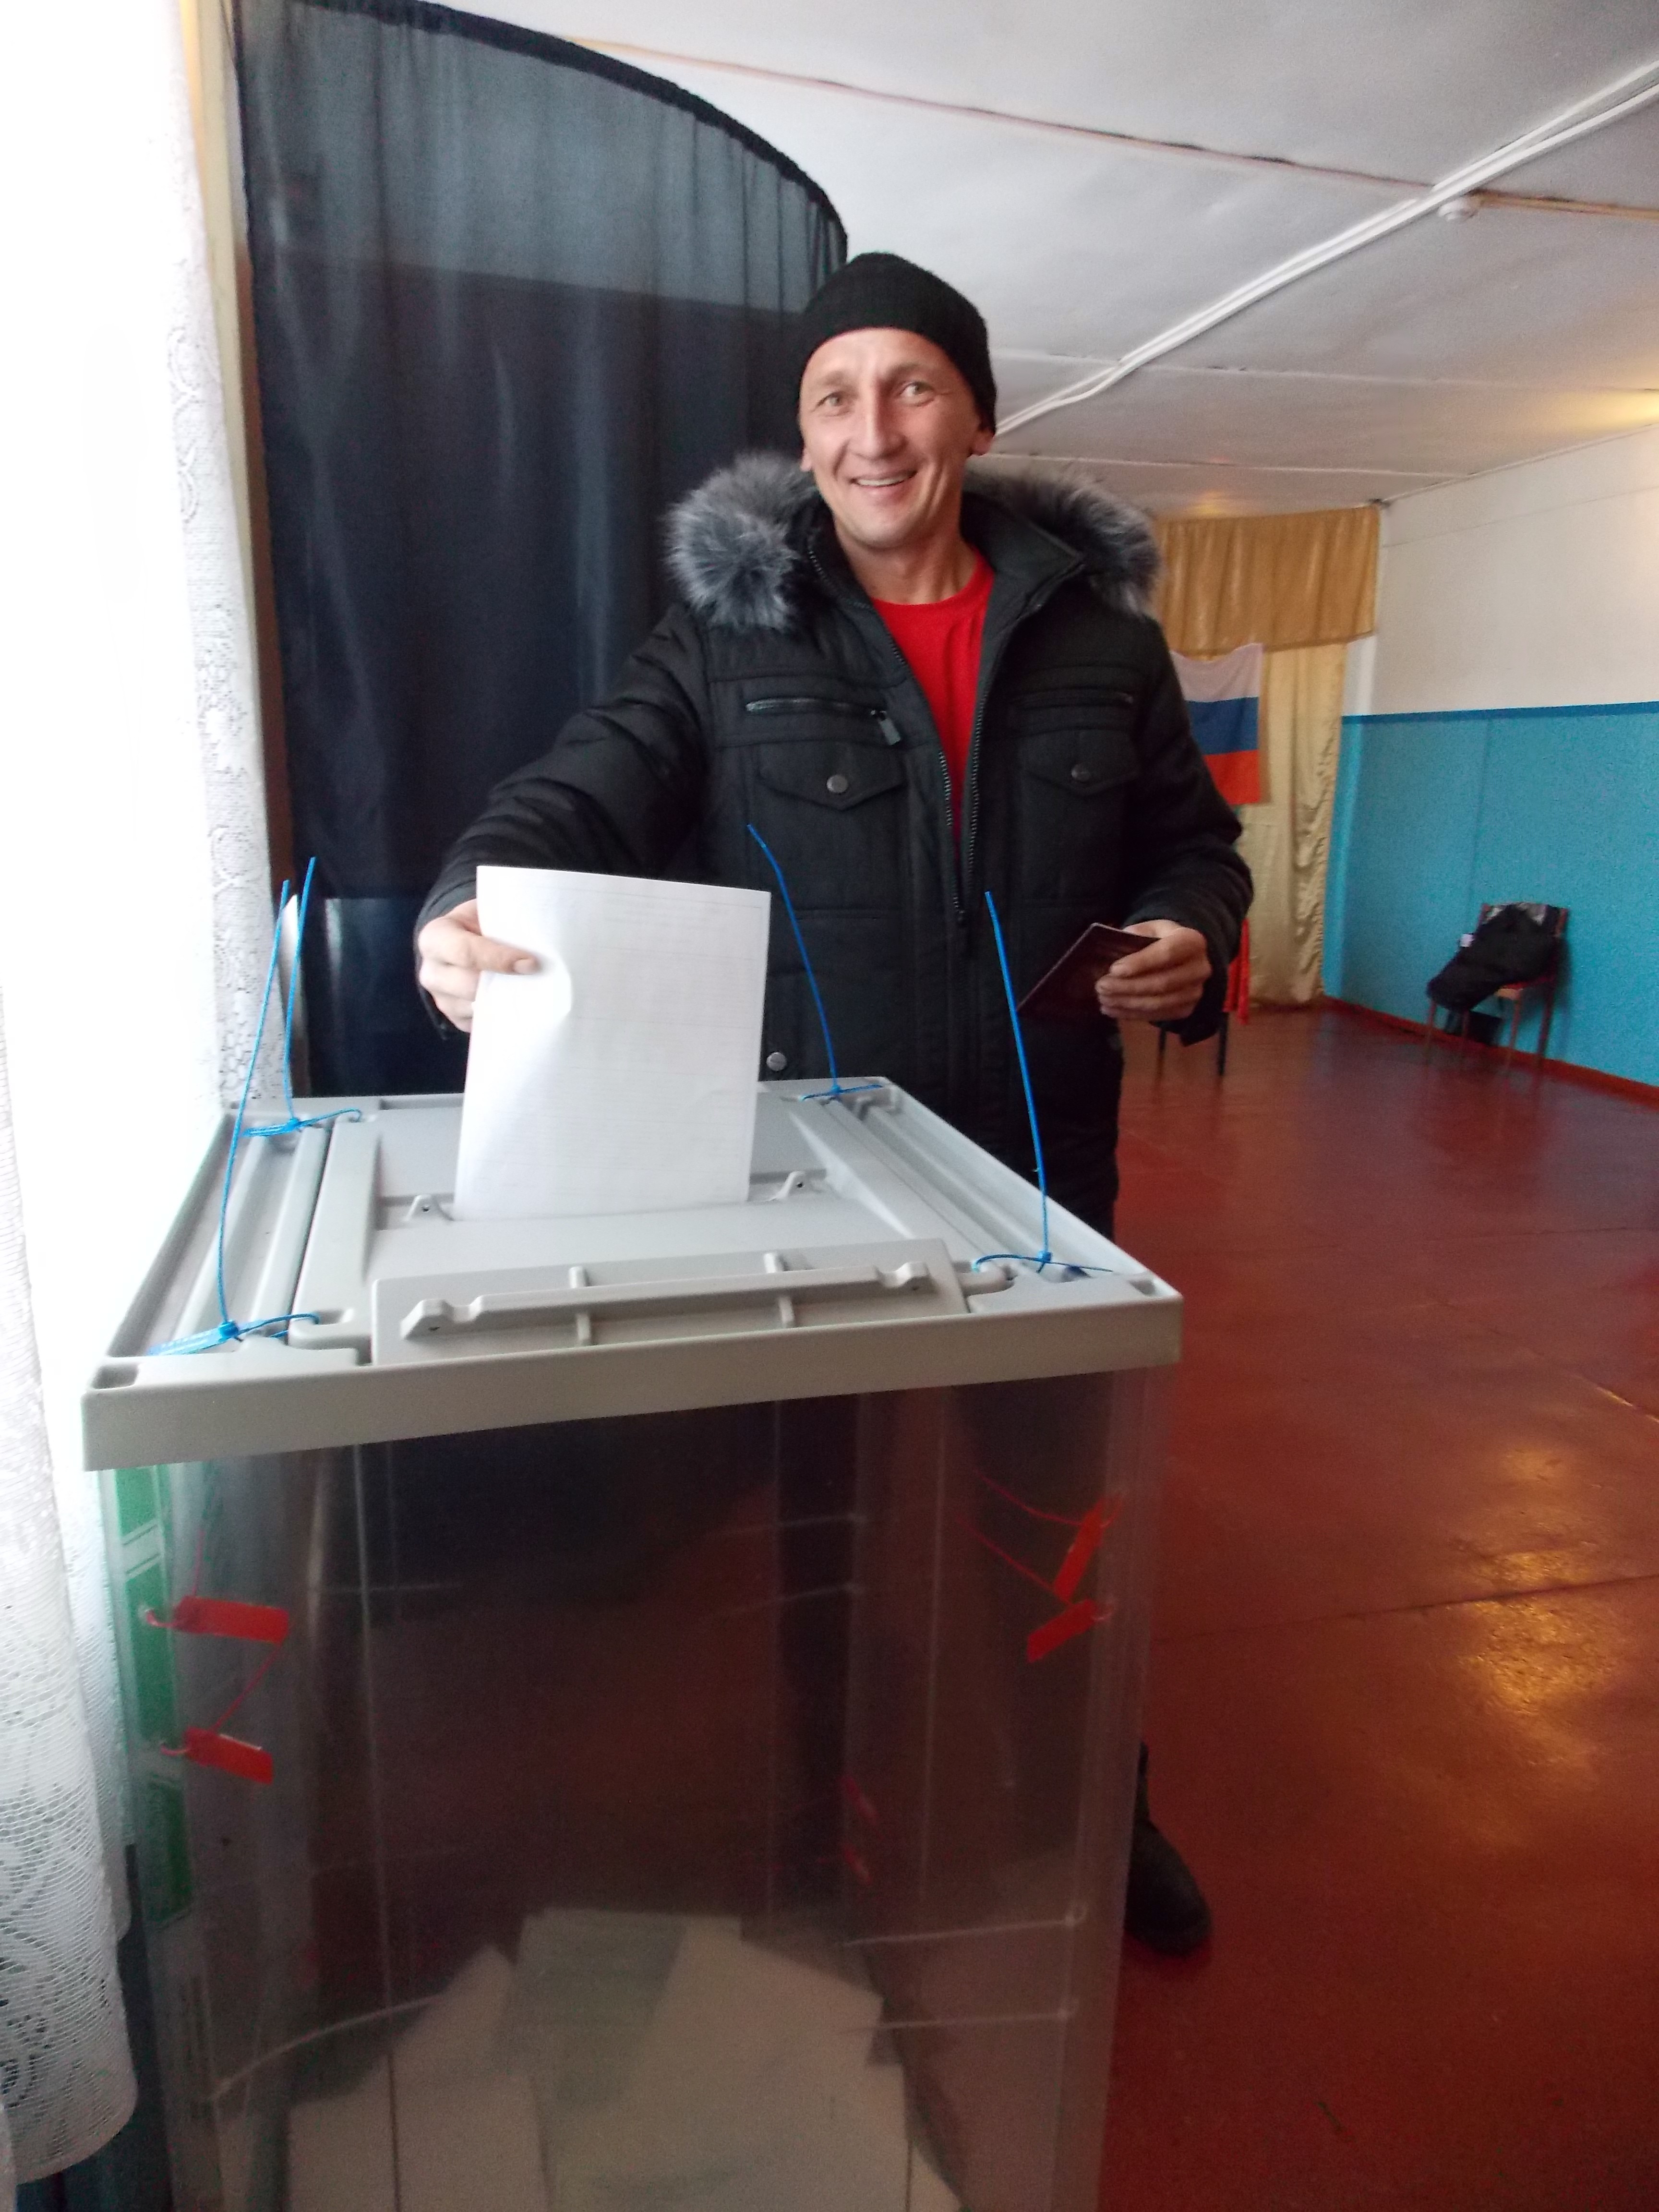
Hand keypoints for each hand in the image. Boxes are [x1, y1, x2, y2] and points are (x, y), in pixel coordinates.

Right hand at [415, 899, 535, 1031]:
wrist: (464, 942)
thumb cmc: (479, 924)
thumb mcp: (486, 912)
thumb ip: (503, 920)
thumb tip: (540, 935)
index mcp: (434, 938)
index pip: (465, 952)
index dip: (499, 958)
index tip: (531, 962)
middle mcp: (431, 972)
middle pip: (470, 986)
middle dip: (507, 983)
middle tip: (539, 978)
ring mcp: (441, 1000)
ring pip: (477, 1008)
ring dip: (507, 1001)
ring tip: (533, 990)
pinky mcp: (455, 1019)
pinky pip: (482, 1023)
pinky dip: (503, 1015)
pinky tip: (519, 1002)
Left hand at [1094, 920, 1210, 1023]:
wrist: (1182, 956)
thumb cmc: (1161, 939)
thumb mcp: (1149, 928)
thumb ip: (1134, 936)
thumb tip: (1112, 955)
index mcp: (1192, 941)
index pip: (1166, 954)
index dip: (1140, 963)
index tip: (1114, 969)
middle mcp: (1200, 968)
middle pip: (1162, 983)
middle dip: (1128, 986)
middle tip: (1101, 986)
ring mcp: (1195, 992)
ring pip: (1158, 1003)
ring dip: (1127, 1003)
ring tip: (1103, 998)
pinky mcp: (1187, 1009)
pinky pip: (1158, 1015)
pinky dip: (1132, 1014)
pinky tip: (1112, 1009)